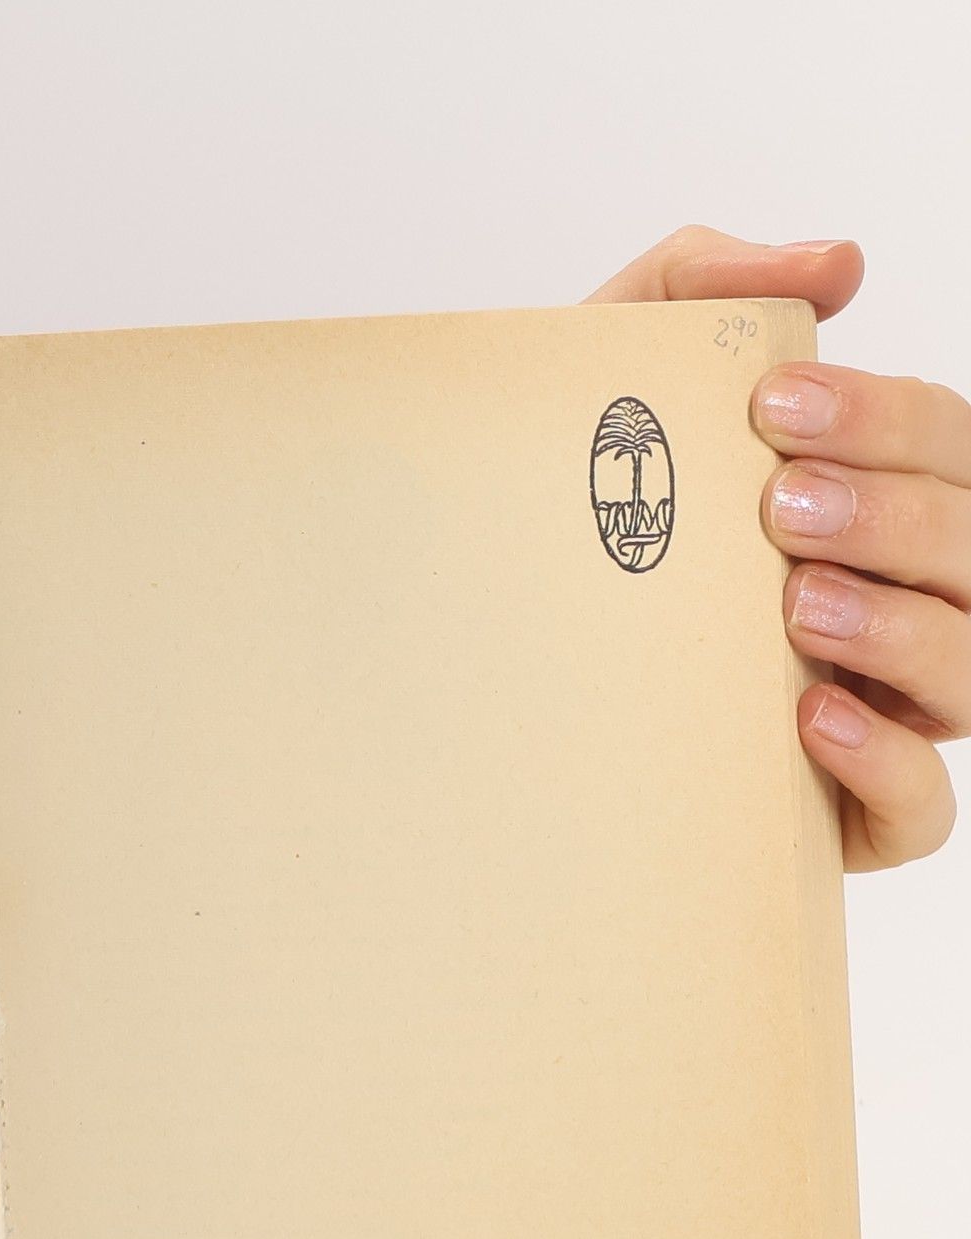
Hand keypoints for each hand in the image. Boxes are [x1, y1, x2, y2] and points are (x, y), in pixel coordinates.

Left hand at [589, 226, 964, 870]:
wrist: (473, 666)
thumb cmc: (567, 522)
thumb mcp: (605, 380)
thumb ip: (701, 288)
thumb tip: (838, 264)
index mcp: (871, 502)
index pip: (944, 444)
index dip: (885, 418)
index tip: (770, 405)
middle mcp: (898, 602)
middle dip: (893, 515)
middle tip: (778, 506)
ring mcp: (885, 711)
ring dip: (898, 628)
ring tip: (795, 604)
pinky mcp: (845, 816)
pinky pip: (921, 807)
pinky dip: (886, 762)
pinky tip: (810, 719)